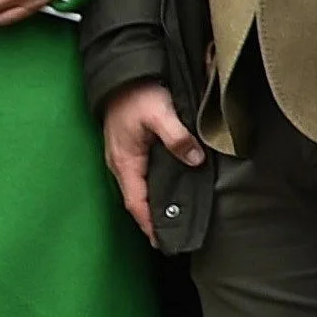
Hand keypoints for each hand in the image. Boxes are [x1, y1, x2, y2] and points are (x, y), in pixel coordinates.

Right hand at [96, 79, 202, 236]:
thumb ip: (177, 138)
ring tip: (173, 221)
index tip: (161, 242)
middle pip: (137, 200)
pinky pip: (143, 176)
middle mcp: (122, 163)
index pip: (136, 202)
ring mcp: (126, 156)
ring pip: (140, 188)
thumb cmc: (139, 94)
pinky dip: (154, 189)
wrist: (124, 74)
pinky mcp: (132, 149)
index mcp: (125, 161)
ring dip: (153, 206)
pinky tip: (170, 191)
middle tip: (173, 237)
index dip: (148, 223)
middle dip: (152, 220)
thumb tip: (195, 159)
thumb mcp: (161, 114)